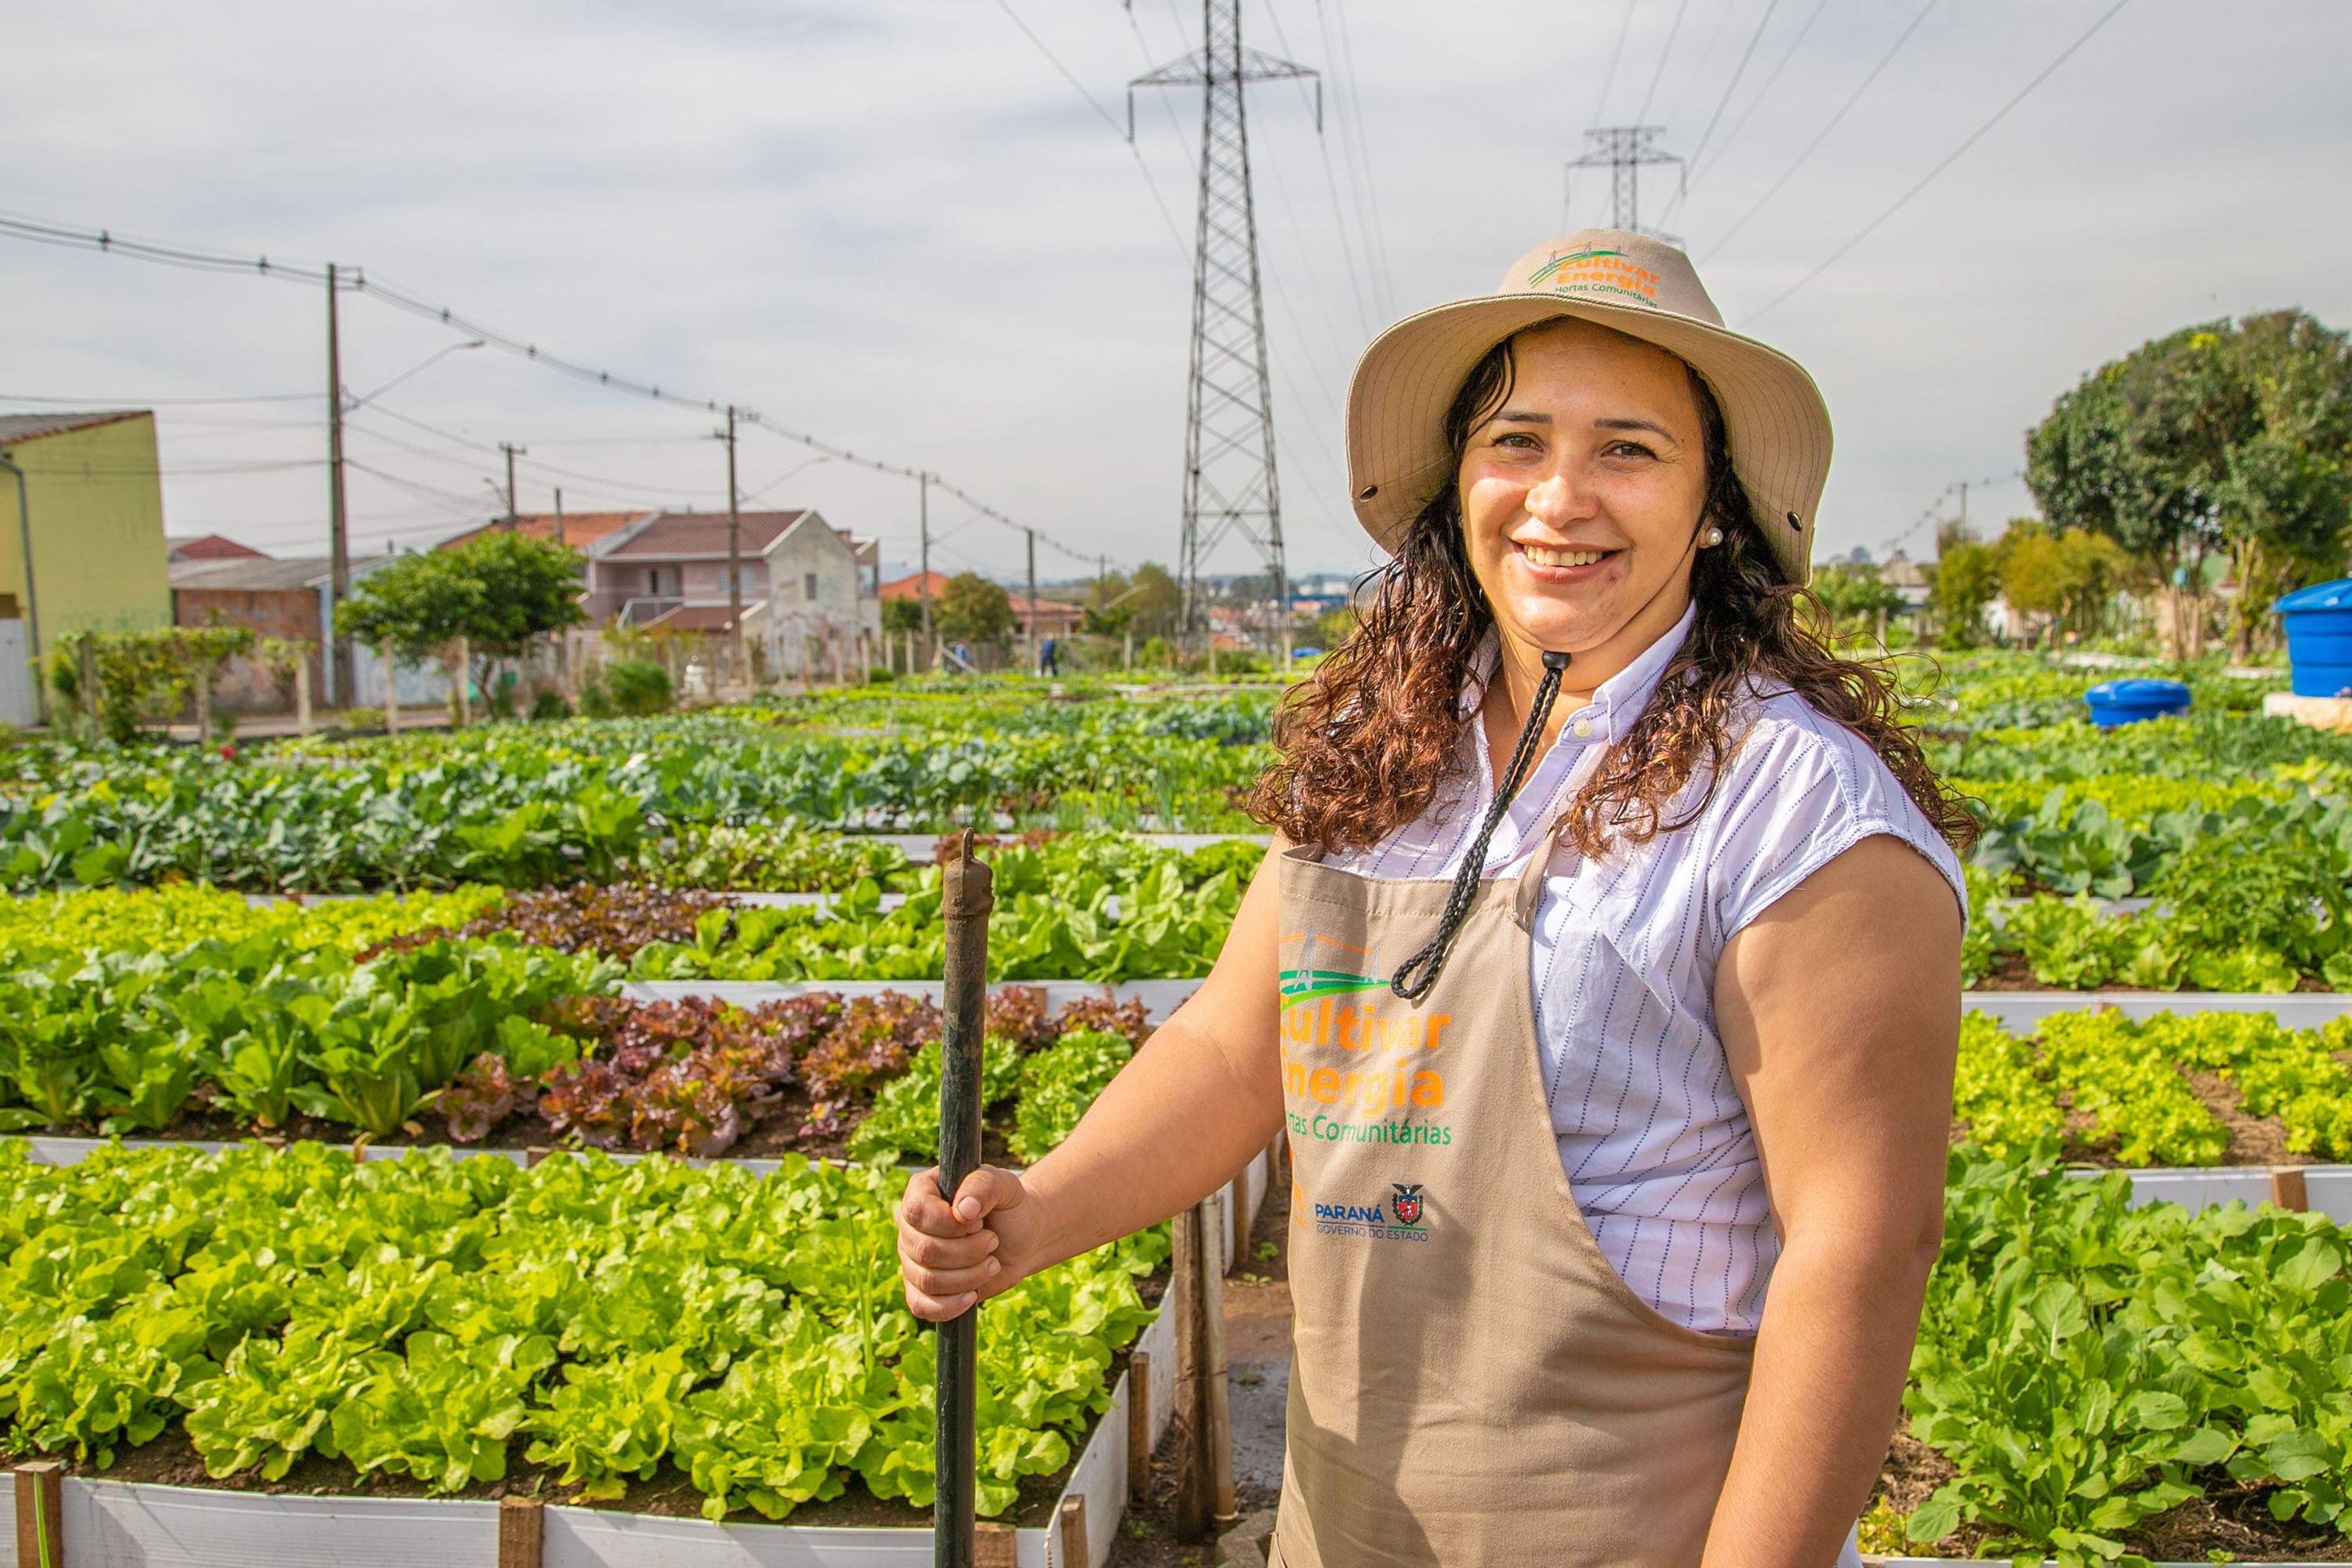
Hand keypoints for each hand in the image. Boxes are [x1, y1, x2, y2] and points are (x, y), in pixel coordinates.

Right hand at [896, 1164, 1040, 1319]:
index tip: (979, 1222)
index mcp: (922, 1191)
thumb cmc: (1010, 1207)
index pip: (917, 1211)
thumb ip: (984, 1186)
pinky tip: (972, 1296)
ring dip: (969, 1277)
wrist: (1022, 1239)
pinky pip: (921, 1306)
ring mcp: (912, 1258)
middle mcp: (910, 1226)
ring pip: (927, 1280)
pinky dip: (950, 1306)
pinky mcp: (921, 1288)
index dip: (950, 1224)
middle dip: (969, 1252)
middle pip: (925, 1250)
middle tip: (992, 1241)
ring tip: (991, 1263)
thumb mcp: (1005, 1186)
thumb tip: (963, 1210)